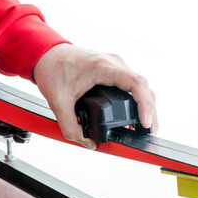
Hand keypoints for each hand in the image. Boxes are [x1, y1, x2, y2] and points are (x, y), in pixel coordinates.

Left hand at [33, 43, 157, 149]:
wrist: (47, 54)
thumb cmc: (53, 69)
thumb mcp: (58, 102)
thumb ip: (71, 127)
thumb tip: (88, 143)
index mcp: (103, 67)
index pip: (136, 83)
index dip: (145, 104)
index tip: (145, 123)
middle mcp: (114, 64)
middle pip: (144, 86)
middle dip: (150, 110)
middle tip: (149, 131)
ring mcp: (116, 66)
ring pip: (141, 85)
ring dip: (146, 105)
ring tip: (144, 126)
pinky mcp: (115, 70)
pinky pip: (133, 84)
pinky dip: (138, 99)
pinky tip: (136, 114)